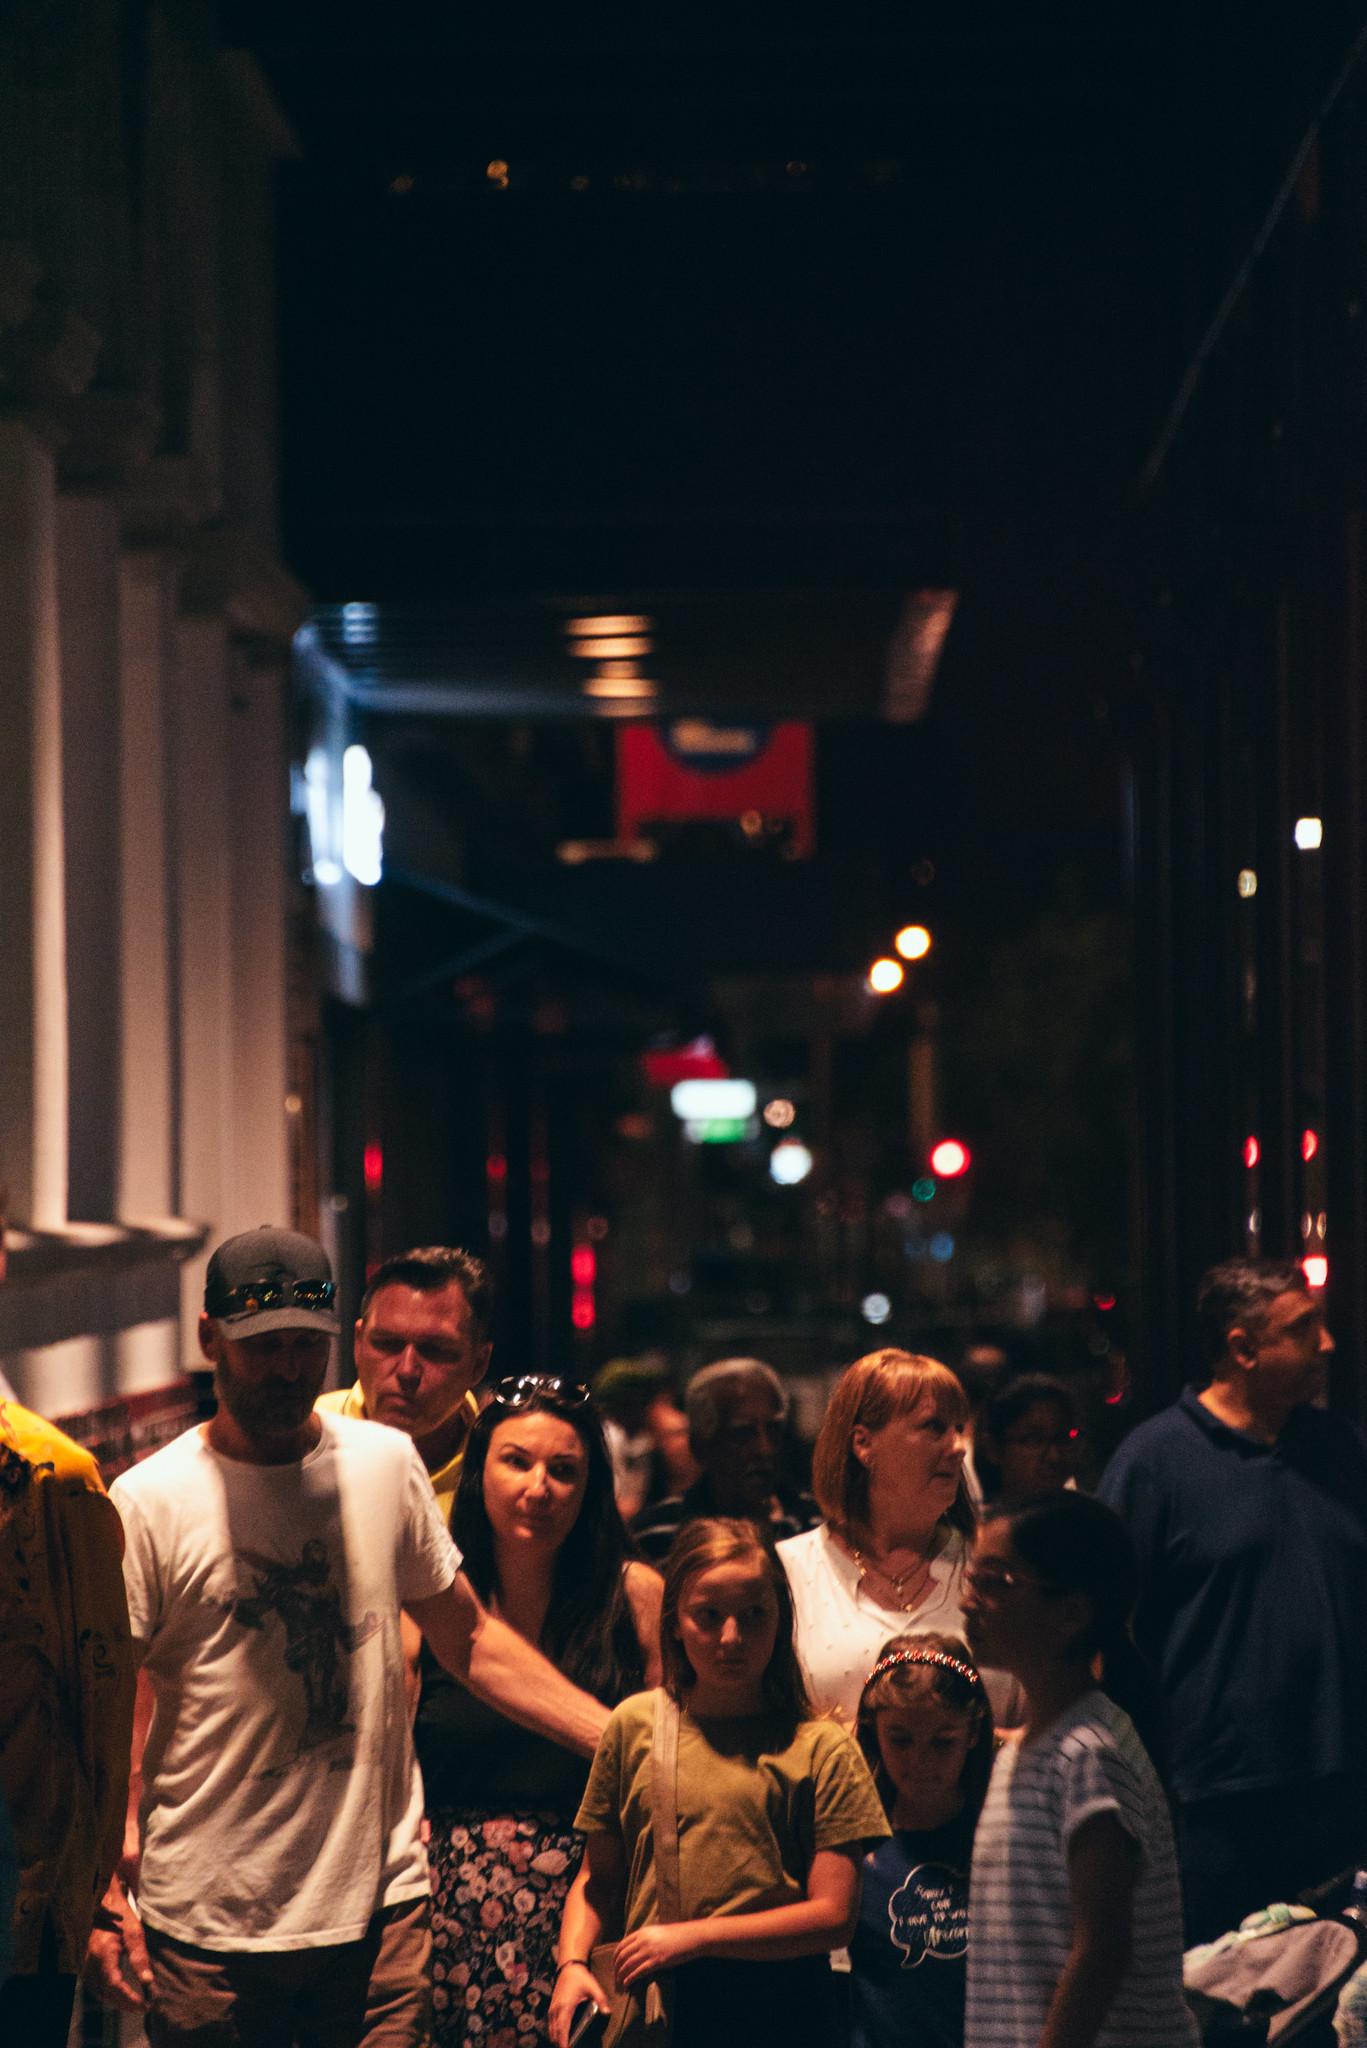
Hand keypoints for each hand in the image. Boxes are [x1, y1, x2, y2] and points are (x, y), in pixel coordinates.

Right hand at [83, 1889, 153, 2012]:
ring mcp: (87, 1963)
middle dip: (123, 2003)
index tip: (144, 2004)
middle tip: (142, 2007)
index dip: (128, 1998)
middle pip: (105, 1992)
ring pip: (98, 1992)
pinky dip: (107, 1994)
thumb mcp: (135, 1933)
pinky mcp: (87, 1964)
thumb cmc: (123, 1916)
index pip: (114, 1985)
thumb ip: (140, 1958)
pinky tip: (120, 1995)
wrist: (107, 1904)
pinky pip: (95, 1986)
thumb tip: (148, 1982)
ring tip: (133, 2004)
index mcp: (103, 1953)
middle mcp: (91, 1961)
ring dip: (115, 2001)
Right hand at [549, 1962, 609, 2047]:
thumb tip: (607, 2013)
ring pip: (551, 2030)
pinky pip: (550, 2024)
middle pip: (555, 2033)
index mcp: (566, 2007)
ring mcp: (552, 2008)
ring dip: (556, 2040)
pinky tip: (560, 2037)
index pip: (562, 2030)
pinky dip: (554, 2033)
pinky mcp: (552, 2007)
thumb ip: (601, 2000)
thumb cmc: (580, 1977)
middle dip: (560, 2044)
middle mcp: (556, 2010)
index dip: (563, 2043)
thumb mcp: (593, 1987)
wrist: (568, 1966)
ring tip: (565, 2046)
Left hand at [613, 1921, 699, 1984]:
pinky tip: (627, 1984)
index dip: (615, 1957)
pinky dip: (630, 1978)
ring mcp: (649, 1951)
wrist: (691, 1937)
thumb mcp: (657, 1932)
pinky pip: (639, 1972)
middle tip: (615, 1978)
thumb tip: (636, 1949)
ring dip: (621, 1976)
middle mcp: (643, 1940)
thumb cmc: (676, 1935)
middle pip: (622, 1956)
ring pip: (628, 1965)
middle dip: (616, 1968)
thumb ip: (646, 1938)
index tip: (614, 1966)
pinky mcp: (657, 1961)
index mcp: (642, 1932)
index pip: (622, 1945)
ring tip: (619, 1984)